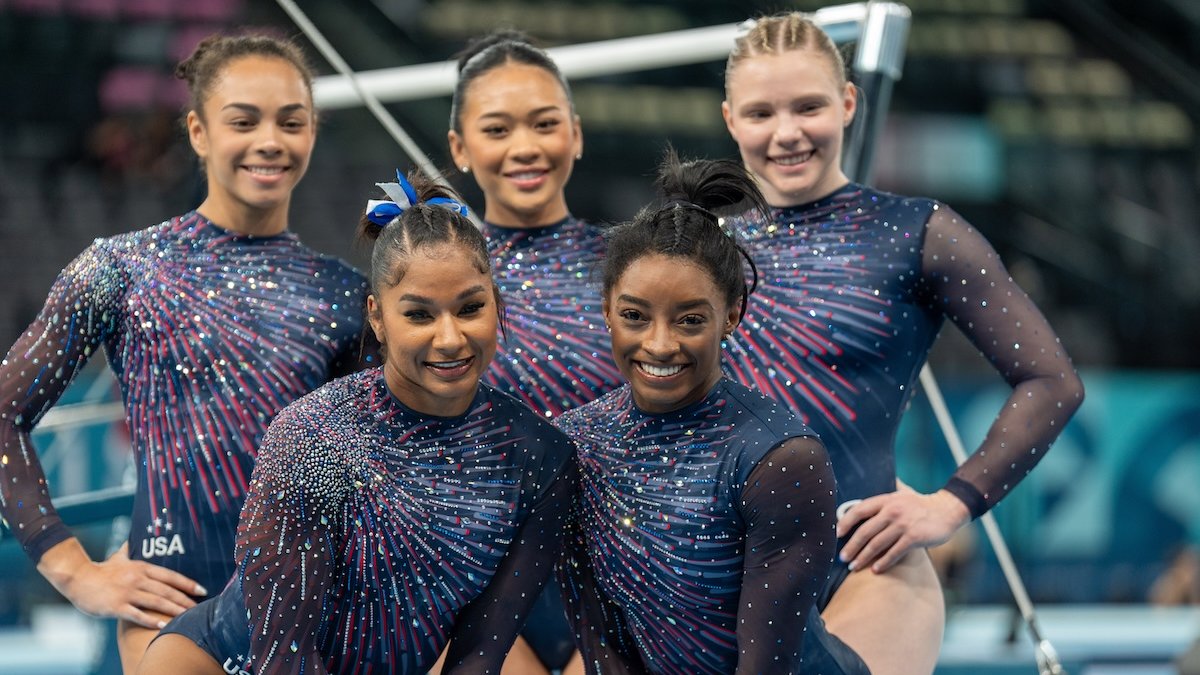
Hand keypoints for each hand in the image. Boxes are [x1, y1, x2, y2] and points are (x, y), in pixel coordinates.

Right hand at [38, 540, 205, 628]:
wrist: (77, 579)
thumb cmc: (100, 570)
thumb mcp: (118, 557)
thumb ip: (128, 549)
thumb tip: (132, 537)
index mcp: (141, 568)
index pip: (170, 575)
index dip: (187, 583)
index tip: (202, 590)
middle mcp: (137, 579)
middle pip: (167, 590)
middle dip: (185, 600)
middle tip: (199, 608)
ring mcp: (127, 593)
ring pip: (156, 601)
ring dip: (173, 610)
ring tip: (187, 617)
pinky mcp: (116, 606)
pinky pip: (137, 614)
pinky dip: (152, 619)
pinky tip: (164, 625)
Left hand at [836, 488, 969, 573]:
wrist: (948, 509)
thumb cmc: (921, 504)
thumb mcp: (901, 494)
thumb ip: (884, 497)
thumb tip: (865, 495)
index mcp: (886, 500)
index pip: (859, 510)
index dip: (845, 522)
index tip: (836, 535)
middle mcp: (893, 511)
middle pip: (865, 531)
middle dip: (851, 546)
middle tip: (842, 558)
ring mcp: (903, 524)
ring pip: (877, 544)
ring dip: (863, 557)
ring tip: (854, 567)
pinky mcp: (914, 537)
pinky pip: (894, 553)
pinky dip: (883, 563)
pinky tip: (875, 570)